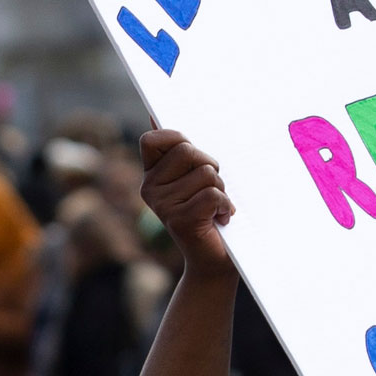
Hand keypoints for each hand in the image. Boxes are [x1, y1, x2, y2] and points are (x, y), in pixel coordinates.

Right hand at [139, 129, 235, 276]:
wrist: (214, 261)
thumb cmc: (209, 213)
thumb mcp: (195, 178)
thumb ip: (179, 151)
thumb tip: (154, 115)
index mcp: (151, 175)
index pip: (153, 139)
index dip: (176, 139)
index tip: (191, 155)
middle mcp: (150, 189)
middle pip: (188, 151)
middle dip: (210, 165)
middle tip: (212, 188)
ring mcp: (163, 206)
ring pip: (206, 173)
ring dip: (221, 188)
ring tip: (215, 207)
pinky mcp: (180, 220)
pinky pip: (212, 194)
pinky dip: (224, 204)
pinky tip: (220, 218)